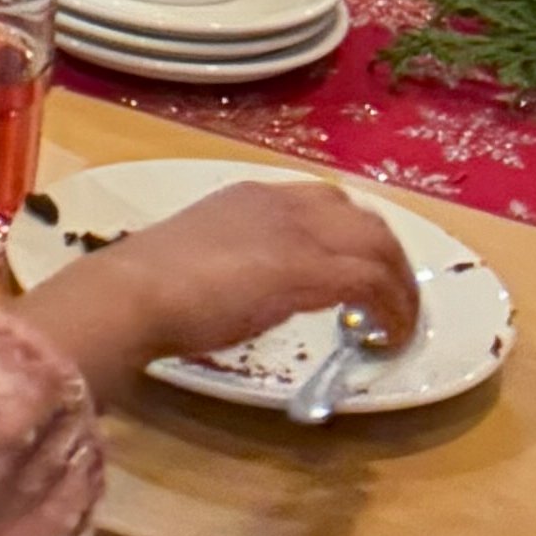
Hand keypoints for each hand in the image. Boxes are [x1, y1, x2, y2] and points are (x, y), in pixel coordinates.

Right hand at [10, 182, 422, 412]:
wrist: (134, 292)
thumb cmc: (148, 284)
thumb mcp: (202, 256)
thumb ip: (235, 260)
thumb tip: (250, 288)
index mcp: (251, 196)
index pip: (325, 202)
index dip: (353, 237)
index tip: (357, 274)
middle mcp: (281, 202)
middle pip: (365, 218)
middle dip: (389, 259)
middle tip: (392, 302)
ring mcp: (298, 233)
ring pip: (380, 245)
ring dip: (400, 287)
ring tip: (399, 323)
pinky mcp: (309, 270)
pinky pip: (373, 283)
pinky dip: (393, 311)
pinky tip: (387, 339)